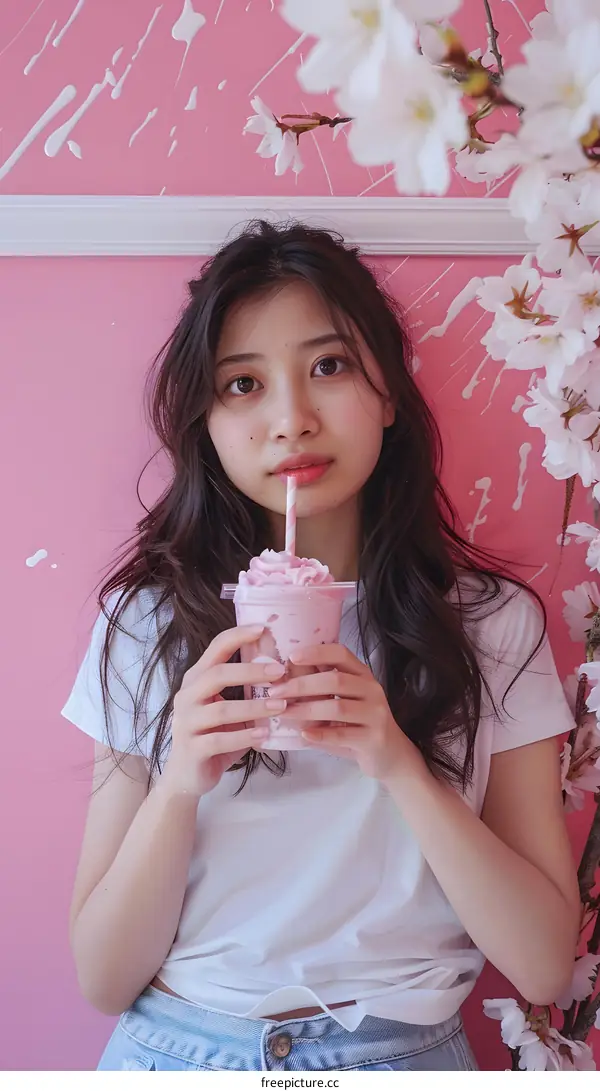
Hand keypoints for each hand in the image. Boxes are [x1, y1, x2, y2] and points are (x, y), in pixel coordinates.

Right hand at [161, 625, 286, 798]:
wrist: (187, 775)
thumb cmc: (214, 734)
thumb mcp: (226, 707)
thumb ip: (244, 689)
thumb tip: (286, 669)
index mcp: (196, 679)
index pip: (215, 648)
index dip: (238, 636)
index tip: (263, 628)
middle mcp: (187, 696)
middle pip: (217, 675)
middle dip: (251, 671)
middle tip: (281, 671)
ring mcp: (186, 723)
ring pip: (221, 710)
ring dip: (254, 706)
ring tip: (280, 705)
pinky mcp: (192, 749)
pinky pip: (219, 740)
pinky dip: (244, 736)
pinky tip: (264, 734)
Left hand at [269, 643, 419, 783]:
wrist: (389, 755)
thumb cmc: (357, 725)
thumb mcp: (341, 702)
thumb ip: (319, 690)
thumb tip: (281, 680)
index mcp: (362, 675)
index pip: (341, 654)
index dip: (316, 652)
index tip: (291, 657)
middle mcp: (372, 690)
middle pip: (336, 680)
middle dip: (302, 685)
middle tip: (276, 692)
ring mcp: (376, 714)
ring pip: (338, 707)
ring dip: (307, 709)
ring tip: (284, 713)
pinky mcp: (374, 739)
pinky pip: (343, 735)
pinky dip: (321, 735)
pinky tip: (304, 735)